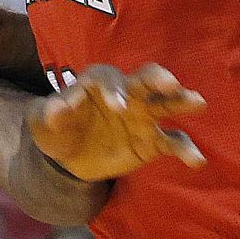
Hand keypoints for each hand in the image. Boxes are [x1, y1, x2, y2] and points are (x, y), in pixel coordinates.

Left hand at [30, 63, 205, 181]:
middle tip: (170, 83)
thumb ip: (49, 113)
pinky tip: (196, 160)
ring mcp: (141, 117)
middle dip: (157, 78)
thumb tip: (57, 110)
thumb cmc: (54, 128)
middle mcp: (125, 94)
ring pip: (166, 104)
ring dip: (181, 101)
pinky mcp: (151, 142)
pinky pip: (172, 142)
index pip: (107, 79)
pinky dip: (185, 149)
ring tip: (198, 102)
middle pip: (144, 80)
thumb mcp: (41, 121)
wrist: (67, 156)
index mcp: (96, 83)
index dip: (113, 89)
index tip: (117, 107)